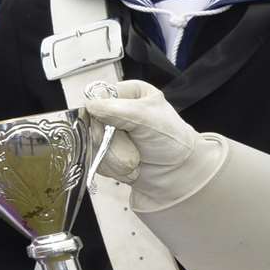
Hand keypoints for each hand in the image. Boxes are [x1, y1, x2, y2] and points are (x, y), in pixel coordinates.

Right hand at [82, 81, 222, 207]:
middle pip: (91, 123)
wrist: (180, 176)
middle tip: (134, 155)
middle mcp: (116, 110)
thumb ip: (121, 110)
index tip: (114, 128)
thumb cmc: (172, 142)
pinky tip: (129, 170)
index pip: (98, 97)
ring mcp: (108, 133)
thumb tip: (91, 106)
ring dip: (113, 159)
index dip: (101, 115)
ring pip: (90, 144)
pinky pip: (92, 160)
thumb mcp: (150, 119)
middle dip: (112, 144)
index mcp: (129, 93)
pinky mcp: (104, 154)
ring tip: (136, 163)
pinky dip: (111, 169)